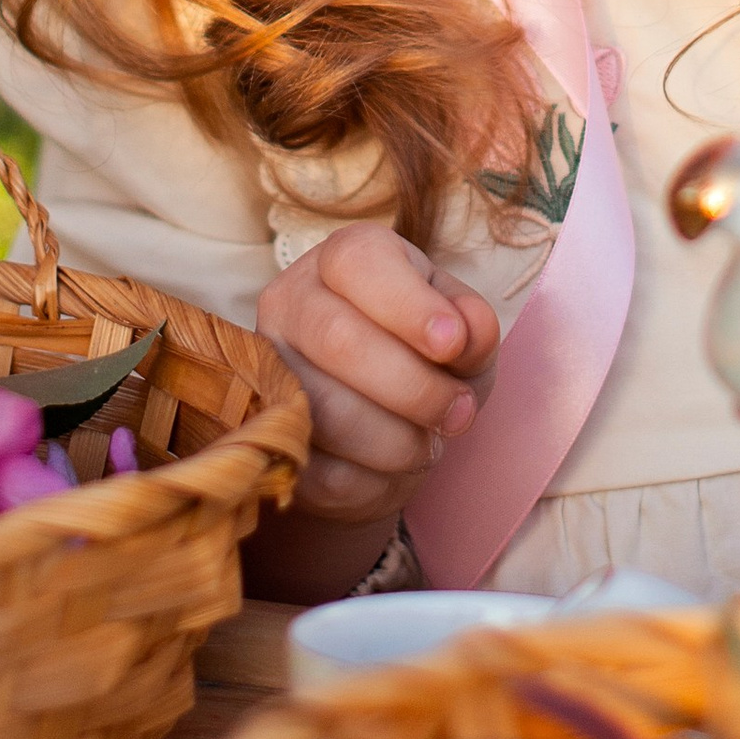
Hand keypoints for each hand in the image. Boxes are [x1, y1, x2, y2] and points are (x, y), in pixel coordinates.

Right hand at [256, 222, 502, 523]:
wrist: (383, 425)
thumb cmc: (425, 359)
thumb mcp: (462, 333)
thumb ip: (473, 326)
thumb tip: (465, 333)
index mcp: (343, 258)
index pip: (360, 262)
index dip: (409, 306)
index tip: (452, 344)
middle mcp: (290, 301)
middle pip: (340, 340)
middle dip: (416, 389)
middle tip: (461, 413)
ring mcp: (268, 369)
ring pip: (326, 412)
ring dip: (398, 441)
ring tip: (429, 441)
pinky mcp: (267, 435)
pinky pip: (319, 470)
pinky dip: (374, 480)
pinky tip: (393, 466)